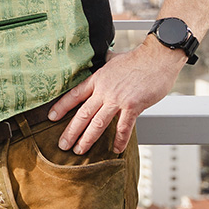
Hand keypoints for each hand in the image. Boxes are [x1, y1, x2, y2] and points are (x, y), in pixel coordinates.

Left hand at [49, 38, 185, 153]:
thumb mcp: (113, 59)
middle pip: (82, 113)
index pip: (74, 95)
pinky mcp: (133, 106)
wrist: (157, 58)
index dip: (61, 106)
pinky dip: (119, 139)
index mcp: (97, 79)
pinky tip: (116, 149)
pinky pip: (124, 127)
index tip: (51, 117)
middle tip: (63, 144)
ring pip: (98, 123)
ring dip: (87, 139)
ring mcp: (118, 99)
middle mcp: (104, 91)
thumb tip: (103, 58)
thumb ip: (105, 63)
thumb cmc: (138, 59)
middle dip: (71, 131)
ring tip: (80, 150)